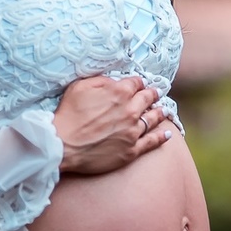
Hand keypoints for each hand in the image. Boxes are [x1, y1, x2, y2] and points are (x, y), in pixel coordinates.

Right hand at [54, 75, 171, 175]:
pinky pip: (152, 142)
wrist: (63, 144)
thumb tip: (115, 80)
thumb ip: (102, 80)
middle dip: (152, 94)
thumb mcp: (81, 86)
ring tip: (164, 110)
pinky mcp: (131, 150)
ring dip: (160, 112)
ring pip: (153, 119)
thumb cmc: (69, 114)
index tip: (139, 84)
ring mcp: (132, 131)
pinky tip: (168, 133)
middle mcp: (130, 110)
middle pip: (148, 99)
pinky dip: (162, 137)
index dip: (138, 82)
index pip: (136, 83)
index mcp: (119, 92)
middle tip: (157, 93)